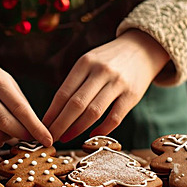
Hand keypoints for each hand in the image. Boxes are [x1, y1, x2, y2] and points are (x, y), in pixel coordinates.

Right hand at [0, 42, 52, 146]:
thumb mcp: (4, 77)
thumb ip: (18, 100)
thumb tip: (34, 126)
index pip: (20, 109)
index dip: (36, 127)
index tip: (48, 139)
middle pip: (7, 124)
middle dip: (23, 135)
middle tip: (32, 138)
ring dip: (9, 138)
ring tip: (13, 132)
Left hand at [43, 29, 169, 141]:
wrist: (143, 48)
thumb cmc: (109, 60)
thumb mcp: (89, 61)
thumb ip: (75, 82)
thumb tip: (55, 112)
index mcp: (85, 63)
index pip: (63, 93)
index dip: (52, 113)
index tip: (43, 127)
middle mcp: (101, 72)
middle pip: (76, 104)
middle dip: (60, 124)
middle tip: (51, 137)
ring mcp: (118, 83)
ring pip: (93, 112)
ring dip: (77, 129)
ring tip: (66, 138)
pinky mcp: (132, 95)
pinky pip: (114, 118)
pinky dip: (101, 129)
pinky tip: (91, 135)